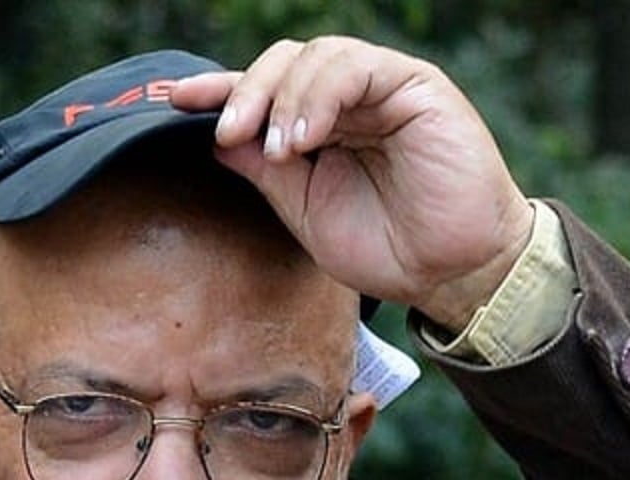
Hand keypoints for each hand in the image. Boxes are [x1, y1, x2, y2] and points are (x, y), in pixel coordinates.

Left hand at [172, 36, 534, 331]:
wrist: (453, 272)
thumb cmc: (390, 249)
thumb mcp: (309, 214)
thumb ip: (268, 174)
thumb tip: (218, 143)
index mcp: (323, 127)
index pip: (264, 94)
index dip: (221, 91)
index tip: (175, 102)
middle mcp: (349, 100)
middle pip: (281, 64)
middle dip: (244, 93)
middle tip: (225, 132)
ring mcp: (381, 88)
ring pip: (315, 57)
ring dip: (283, 99)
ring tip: (279, 150)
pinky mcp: (414, 84)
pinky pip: (355, 66)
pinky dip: (319, 95)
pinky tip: (303, 137)